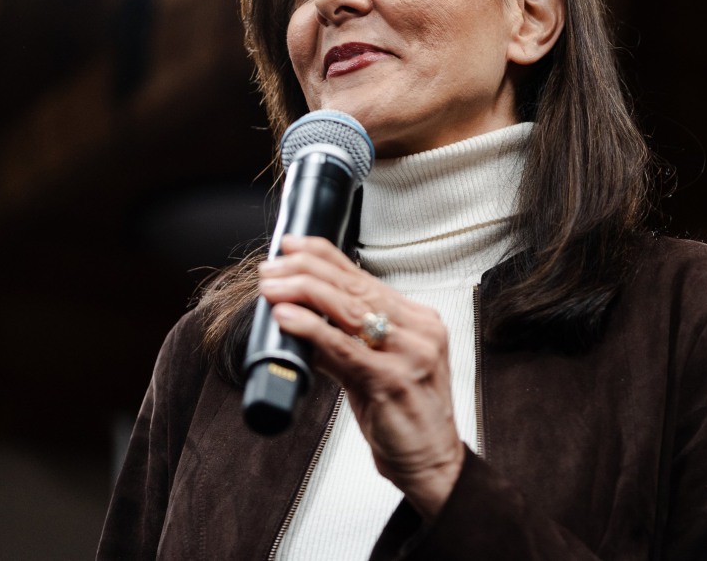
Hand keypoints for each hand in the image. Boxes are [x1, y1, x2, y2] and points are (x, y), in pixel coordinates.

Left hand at [257, 235, 463, 518]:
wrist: (434, 462)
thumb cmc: (408, 417)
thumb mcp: (378, 370)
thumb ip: (345, 343)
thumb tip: (301, 322)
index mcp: (419, 321)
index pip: (365, 277)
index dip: (326, 256)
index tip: (294, 244)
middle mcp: (419, 331)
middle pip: (355, 287)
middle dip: (307, 270)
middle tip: (273, 265)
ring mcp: (409, 353)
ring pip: (349, 310)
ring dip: (304, 292)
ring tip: (272, 286)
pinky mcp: (392, 380)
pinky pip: (344, 348)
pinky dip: (312, 329)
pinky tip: (288, 318)